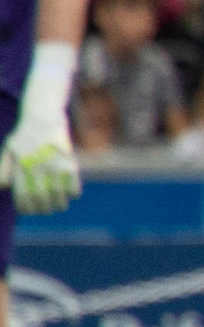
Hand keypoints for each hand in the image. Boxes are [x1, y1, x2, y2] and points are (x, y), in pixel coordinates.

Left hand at [1, 96, 75, 214]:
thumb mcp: (8, 150)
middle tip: (45, 210)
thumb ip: (4, 171)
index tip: (29, 210)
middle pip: (41, 200)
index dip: (26, 208)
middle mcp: (37, 169)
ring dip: (58, 204)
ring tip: (58, 205)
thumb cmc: (24, 135)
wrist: (43, 116)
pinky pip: (74, 188)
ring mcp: (54, 167)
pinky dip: (72, 193)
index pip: (23, 197)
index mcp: (20, 168)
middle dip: (43, 209)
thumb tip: (5, 188)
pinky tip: (69, 192)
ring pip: (58, 197)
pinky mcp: (70, 165)